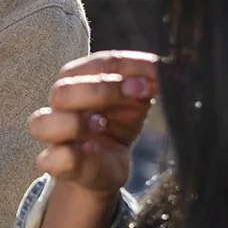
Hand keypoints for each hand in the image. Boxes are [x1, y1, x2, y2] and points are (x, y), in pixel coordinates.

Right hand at [28, 51, 157, 227]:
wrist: (108, 166)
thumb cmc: (118, 123)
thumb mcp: (136, 99)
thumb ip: (149, 80)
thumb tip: (184, 61)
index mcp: (78, 80)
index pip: (96, 65)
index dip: (126, 65)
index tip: (157, 70)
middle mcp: (60, 106)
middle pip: (63, 90)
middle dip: (102, 89)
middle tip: (138, 93)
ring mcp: (54, 137)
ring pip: (42, 123)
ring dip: (75, 122)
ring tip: (102, 125)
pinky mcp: (57, 165)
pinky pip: (50, 160)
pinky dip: (68, 156)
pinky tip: (92, 151)